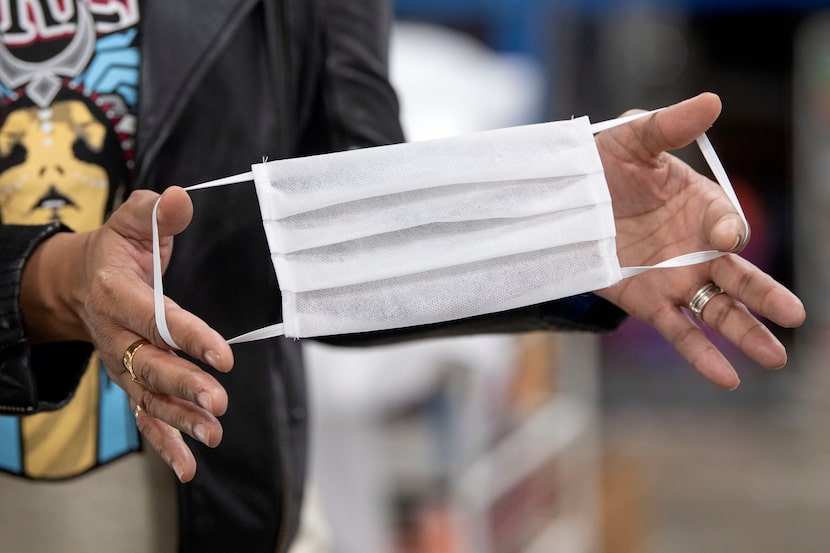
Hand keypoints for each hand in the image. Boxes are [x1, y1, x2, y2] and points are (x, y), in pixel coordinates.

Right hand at [21, 187, 232, 481]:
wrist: (77, 283)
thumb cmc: (115, 251)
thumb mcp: (131, 222)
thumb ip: (155, 213)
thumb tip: (180, 198)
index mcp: (117, 295)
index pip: (156, 318)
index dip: (189, 336)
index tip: (222, 354)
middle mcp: (116, 336)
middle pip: (151, 365)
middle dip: (185, 385)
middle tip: (217, 401)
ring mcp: (122, 365)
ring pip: (150, 397)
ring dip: (180, 419)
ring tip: (213, 435)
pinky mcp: (130, 383)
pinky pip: (145, 417)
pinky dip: (165, 444)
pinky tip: (190, 467)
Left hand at [593, 92, 804, 389]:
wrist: (561, 196)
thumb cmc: (601, 162)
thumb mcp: (632, 139)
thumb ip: (669, 126)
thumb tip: (712, 101)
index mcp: (700, 208)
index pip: (729, 225)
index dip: (729, 230)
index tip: (723, 235)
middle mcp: (694, 248)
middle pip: (738, 277)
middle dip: (766, 296)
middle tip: (796, 315)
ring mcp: (673, 279)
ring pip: (717, 311)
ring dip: (744, 333)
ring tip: (774, 358)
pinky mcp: (646, 301)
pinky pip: (679, 331)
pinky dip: (701, 354)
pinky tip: (726, 377)